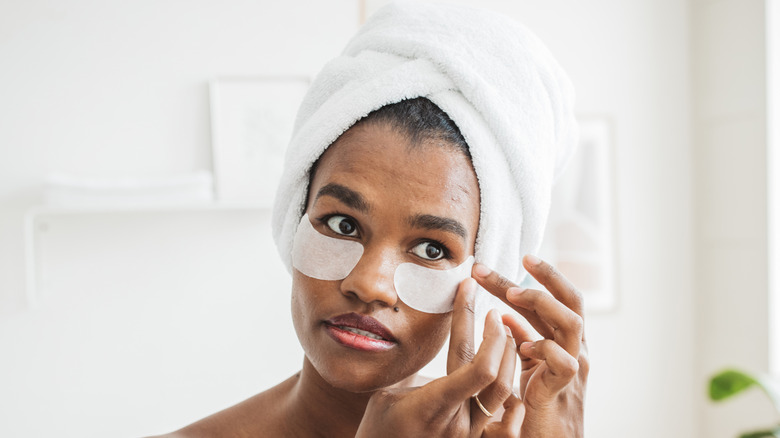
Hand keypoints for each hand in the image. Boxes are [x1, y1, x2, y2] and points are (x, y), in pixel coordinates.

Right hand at [356, 278, 519, 437]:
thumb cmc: (378, 435)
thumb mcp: (386, 397)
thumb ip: (412, 373)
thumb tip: (414, 337)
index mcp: (434, 407)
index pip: (473, 364)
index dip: (471, 321)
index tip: (467, 291)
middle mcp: (460, 423)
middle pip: (495, 373)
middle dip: (498, 334)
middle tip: (492, 309)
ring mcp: (470, 434)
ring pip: (505, 390)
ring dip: (507, 355)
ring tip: (502, 331)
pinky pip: (503, 409)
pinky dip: (506, 380)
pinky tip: (504, 363)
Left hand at [473, 255, 588, 437]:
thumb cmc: (539, 406)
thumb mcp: (528, 365)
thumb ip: (521, 339)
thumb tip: (506, 316)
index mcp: (565, 341)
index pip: (559, 299)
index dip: (543, 277)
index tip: (518, 257)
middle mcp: (575, 350)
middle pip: (571, 301)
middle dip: (548, 275)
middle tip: (521, 257)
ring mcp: (574, 369)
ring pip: (572, 322)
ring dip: (542, 303)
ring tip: (512, 294)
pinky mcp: (563, 391)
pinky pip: (563, 362)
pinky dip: (542, 348)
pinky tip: (521, 345)